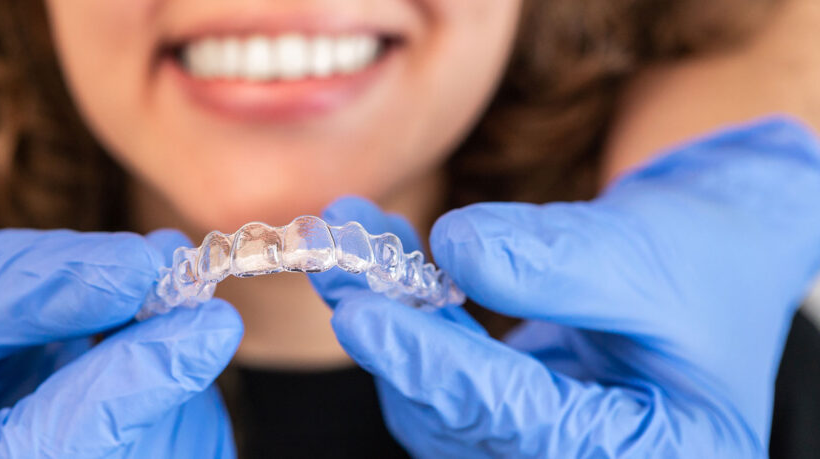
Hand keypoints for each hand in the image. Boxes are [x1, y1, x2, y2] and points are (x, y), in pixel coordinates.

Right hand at [0, 187, 242, 457]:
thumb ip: (45, 282)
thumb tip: (145, 269)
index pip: (63, 446)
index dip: (141, 384)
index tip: (210, 325)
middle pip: (133, 453)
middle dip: (168, 369)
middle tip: (179, 288)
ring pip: (172, 448)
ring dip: (177, 371)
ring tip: (137, 310)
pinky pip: (183, 441)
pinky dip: (180, 384)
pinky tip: (139, 350)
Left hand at [310, 118, 819, 456]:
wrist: (713, 250)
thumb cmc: (708, 257)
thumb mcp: (647, 254)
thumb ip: (555, 261)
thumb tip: (454, 247)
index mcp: (656, 453)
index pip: (530, 427)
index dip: (441, 373)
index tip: (365, 318)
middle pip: (469, 424)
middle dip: (399, 342)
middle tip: (341, 264)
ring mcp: (546, 444)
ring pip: (442, 403)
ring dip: (391, 321)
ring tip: (350, 242)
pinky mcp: (510, 413)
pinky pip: (445, 375)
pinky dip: (410, 316)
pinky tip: (380, 254)